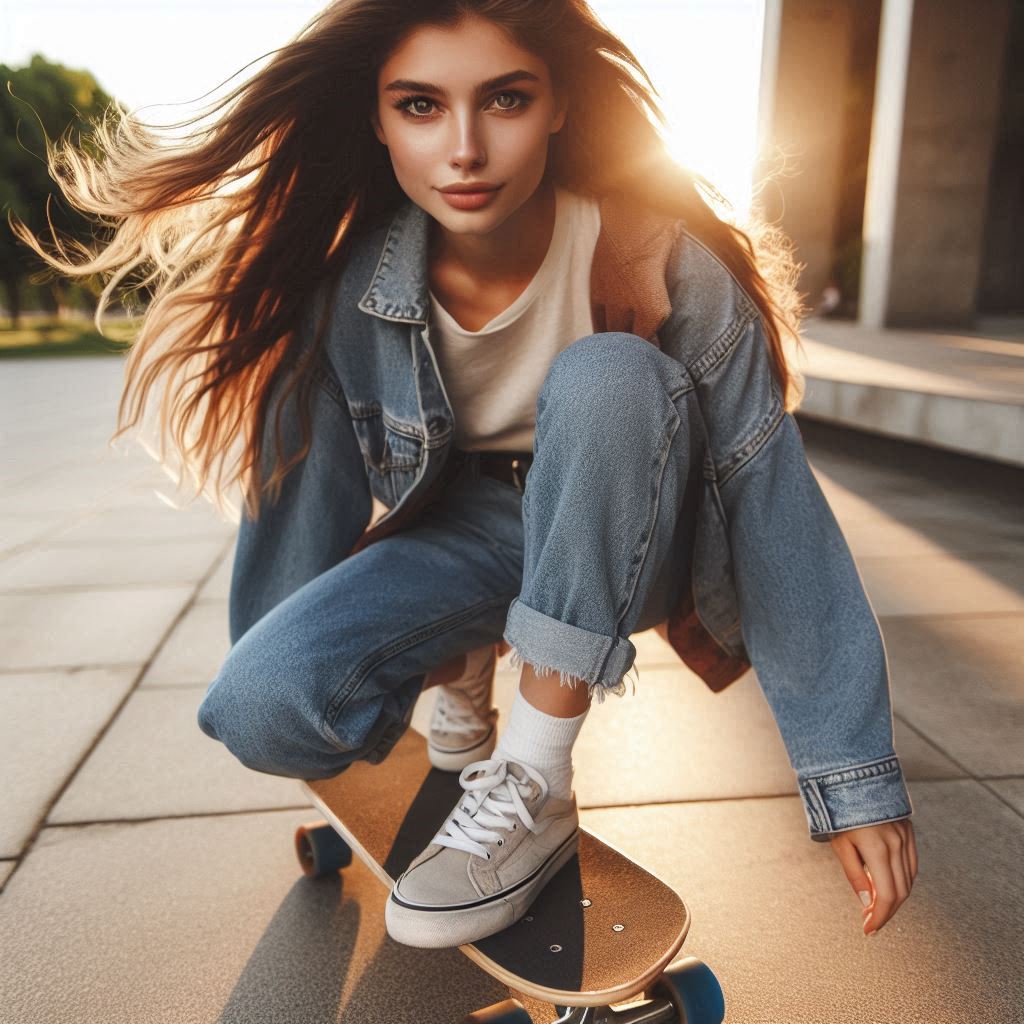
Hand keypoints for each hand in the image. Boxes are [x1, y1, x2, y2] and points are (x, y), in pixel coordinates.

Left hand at [829, 819, 917, 934]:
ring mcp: (905, 837)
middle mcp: (896, 844)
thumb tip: (866, 904)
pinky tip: (889, 886)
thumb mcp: (840, 844)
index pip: (886, 895)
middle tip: (871, 923)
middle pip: (900, 892)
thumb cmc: (840, 811)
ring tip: (877, 907)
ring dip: (895, 898)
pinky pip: (912, 865)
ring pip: (909, 880)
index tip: (869, 930)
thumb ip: (855, 875)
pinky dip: (903, 880)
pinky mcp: (909, 831)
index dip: (880, 917)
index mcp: (878, 849)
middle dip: (887, 912)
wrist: (855, 777)